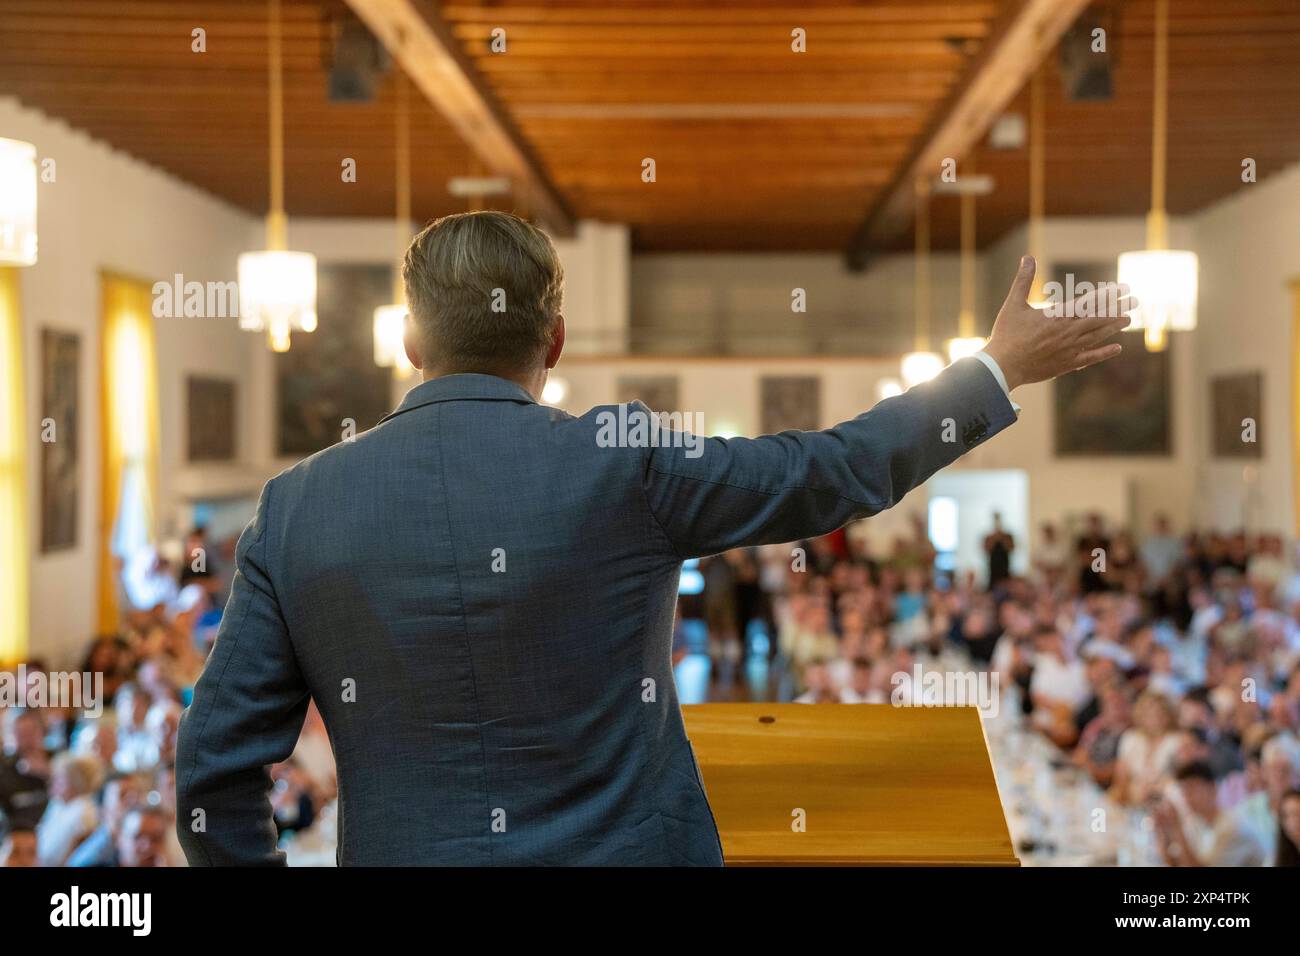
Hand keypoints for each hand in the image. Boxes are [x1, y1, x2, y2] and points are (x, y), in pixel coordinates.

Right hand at [982, 256, 1135, 390]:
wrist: (1002, 366)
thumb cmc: (1006, 334)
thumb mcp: (1013, 304)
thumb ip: (1023, 280)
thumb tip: (1027, 257)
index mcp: (1057, 316)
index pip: (1089, 302)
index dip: (1107, 294)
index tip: (1122, 288)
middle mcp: (1068, 332)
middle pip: (1099, 317)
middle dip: (1118, 308)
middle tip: (1135, 301)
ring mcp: (1069, 349)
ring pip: (1098, 335)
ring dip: (1114, 326)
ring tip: (1128, 319)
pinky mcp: (1066, 364)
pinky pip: (1091, 357)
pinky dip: (1104, 352)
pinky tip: (1117, 348)